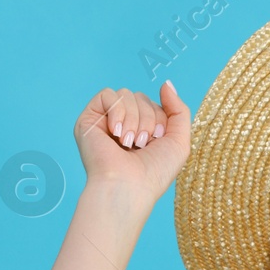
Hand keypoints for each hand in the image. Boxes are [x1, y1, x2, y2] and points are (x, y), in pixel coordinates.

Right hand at [73, 82, 191, 202]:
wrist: (128, 186)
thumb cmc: (155, 171)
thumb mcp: (179, 141)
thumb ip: (179, 110)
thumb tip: (166, 83)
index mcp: (142, 130)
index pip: (155, 104)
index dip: (162, 118)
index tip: (158, 141)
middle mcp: (123, 124)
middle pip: (141, 97)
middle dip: (149, 119)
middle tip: (142, 144)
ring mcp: (105, 121)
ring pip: (126, 94)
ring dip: (134, 119)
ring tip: (129, 143)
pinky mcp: (89, 119)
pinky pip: (107, 94)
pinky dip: (117, 111)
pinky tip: (116, 132)